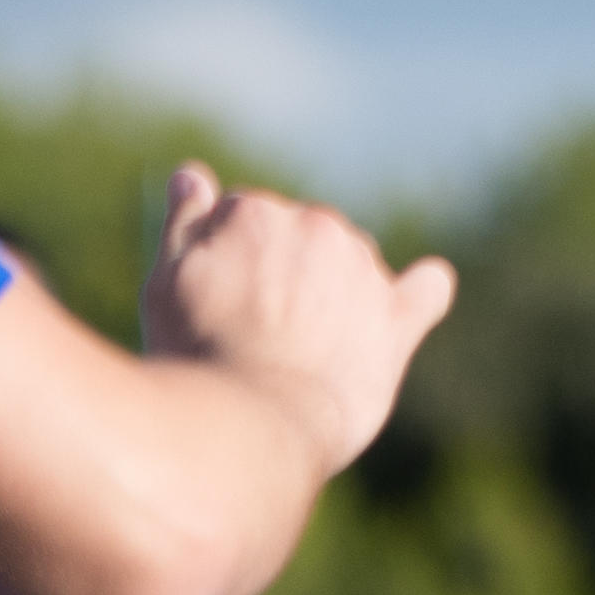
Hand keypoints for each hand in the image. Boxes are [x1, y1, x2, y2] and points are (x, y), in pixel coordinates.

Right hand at [142, 162, 456, 482]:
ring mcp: (362, 268)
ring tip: (296, 353)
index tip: (212, 304)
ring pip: (348, 264)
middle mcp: (315, 225)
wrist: (245, 421)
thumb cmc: (194, 356)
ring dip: (328, 292)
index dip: (225, 264)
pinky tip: (411, 302)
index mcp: (254, 212)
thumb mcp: (166, 284)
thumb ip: (183, 223)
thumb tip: (191, 173)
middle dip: (278, 274)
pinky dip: (421, 292)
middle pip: (297, 238)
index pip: (242, 222)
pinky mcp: (396, 317)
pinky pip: (428, 289)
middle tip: (249, 335)